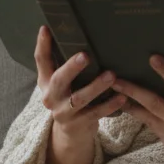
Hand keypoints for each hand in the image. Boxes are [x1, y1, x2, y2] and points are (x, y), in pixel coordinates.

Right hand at [35, 26, 126, 163]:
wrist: (71, 135)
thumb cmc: (70, 99)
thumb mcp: (62, 84)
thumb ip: (66, 65)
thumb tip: (79, 35)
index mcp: (46, 82)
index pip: (41, 61)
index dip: (42, 45)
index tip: (47, 28)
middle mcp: (51, 97)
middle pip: (60, 80)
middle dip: (72, 68)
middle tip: (85, 55)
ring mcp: (64, 112)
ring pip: (79, 99)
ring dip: (96, 86)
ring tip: (111, 75)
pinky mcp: (79, 124)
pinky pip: (96, 113)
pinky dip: (110, 105)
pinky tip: (122, 97)